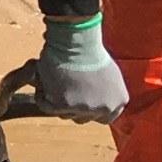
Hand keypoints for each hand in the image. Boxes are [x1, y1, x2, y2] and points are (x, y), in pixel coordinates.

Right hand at [0, 15, 127, 123]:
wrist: (76, 43)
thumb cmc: (90, 51)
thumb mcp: (110, 75)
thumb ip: (106, 92)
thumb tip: (93, 97)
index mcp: (118, 101)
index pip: (105, 118)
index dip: (91, 110)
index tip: (81, 100)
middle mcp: (103, 108)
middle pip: (82, 118)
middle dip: (72, 106)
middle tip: (64, 88)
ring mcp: (83, 109)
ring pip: (64, 114)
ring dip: (57, 100)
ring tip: (55, 80)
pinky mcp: (61, 106)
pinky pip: (45, 106)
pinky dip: (42, 94)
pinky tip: (45, 80)